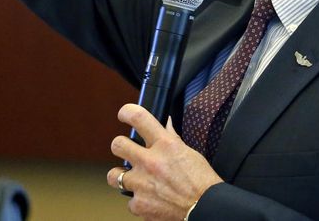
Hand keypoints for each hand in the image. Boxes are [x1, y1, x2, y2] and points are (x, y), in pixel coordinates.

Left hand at [108, 104, 222, 219]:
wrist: (206, 207)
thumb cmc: (201, 180)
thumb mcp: (188, 152)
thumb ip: (171, 138)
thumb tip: (166, 123)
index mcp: (165, 145)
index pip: (138, 118)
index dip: (127, 112)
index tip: (124, 114)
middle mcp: (150, 162)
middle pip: (118, 145)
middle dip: (120, 147)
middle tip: (125, 150)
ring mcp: (142, 184)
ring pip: (113, 175)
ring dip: (121, 177)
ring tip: (131, 178)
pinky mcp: (140, 205)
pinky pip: (130, 201)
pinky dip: (138, 201)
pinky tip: (149, 200)